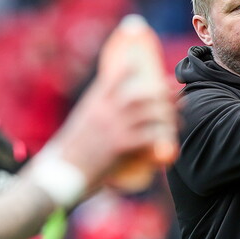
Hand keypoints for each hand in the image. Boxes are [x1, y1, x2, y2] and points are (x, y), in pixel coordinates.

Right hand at [53, 65, 177, 188]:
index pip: (112, 80)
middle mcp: (105, 112)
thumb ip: (94, 122)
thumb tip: (111, 124)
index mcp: (93, 105)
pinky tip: (171, 140)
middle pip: (141, 96)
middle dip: (162, 93)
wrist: (61, 175)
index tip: (139, 63)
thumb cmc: (69, 155)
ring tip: (178, 120)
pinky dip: (162, 137)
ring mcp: (114, 127)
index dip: (127, 69)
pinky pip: (149, 136)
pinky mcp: (120, 146)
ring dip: (168, 115)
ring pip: (150, 114)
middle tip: (174, 93)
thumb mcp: (78, 129)